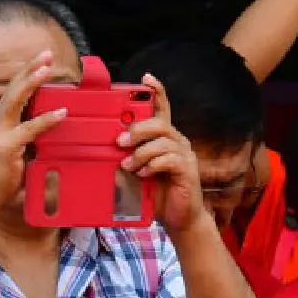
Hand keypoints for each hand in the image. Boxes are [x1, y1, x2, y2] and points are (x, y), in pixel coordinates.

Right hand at [0, 51, 65, 208]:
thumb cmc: (3, 173)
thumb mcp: (20, 148)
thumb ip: (33, 136)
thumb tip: (55, 128)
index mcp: (1, 119)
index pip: (15, 90)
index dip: (27, 73)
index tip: (43, 59)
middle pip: (14, 87)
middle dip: (30, 68)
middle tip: (46, 53)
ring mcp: (1, 132)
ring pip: (16, 100)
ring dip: (32, 82)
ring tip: (48, 69)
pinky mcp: (7, 147)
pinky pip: (29, 130)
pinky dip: (45, 120)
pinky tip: (61, 113)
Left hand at [120, 75, 205, 236]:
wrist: (179, 219)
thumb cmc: (157, 194)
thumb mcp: (138, 171)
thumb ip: (129, 156)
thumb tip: (109, 148)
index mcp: (165, 138)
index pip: (163, 109)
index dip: (157, 91)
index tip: (146, 78)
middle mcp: (178, 142)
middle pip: (159, 123)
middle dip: (137, 130)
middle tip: (120, 142)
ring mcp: (185, 156)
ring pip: (162, 141)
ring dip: (141, 152)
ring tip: (128, 166)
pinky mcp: (188, 171)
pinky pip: (169, 159)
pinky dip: (152, 165)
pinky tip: (143, 175)